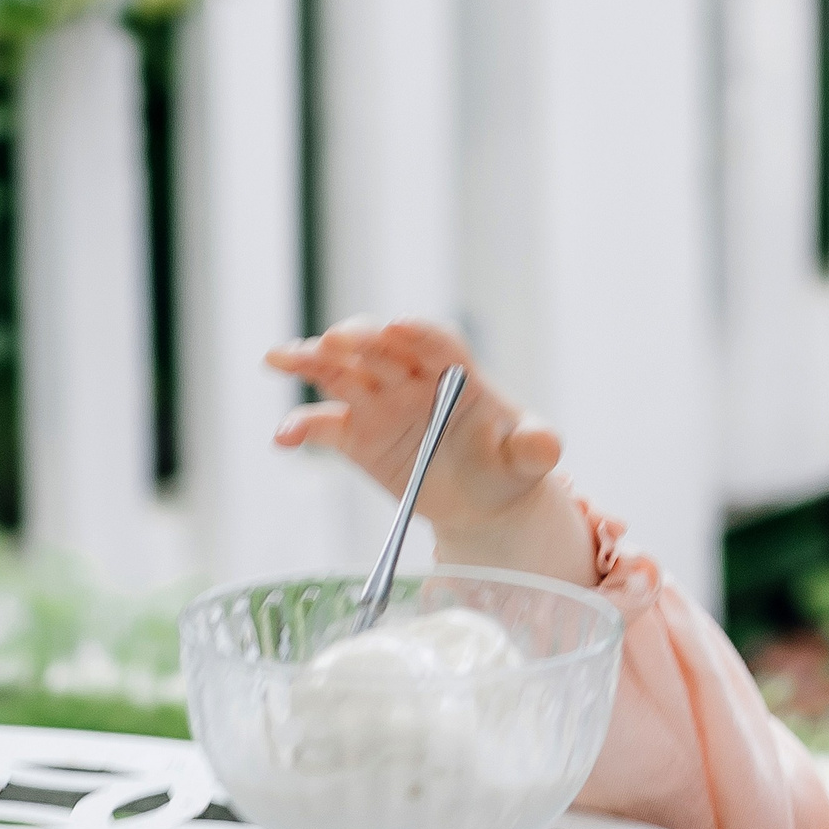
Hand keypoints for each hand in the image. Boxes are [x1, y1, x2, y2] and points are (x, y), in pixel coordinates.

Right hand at [266, 319, 591, 581]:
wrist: (483, 500)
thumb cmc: (506, 465)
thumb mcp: (528, 459)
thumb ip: (536, 447)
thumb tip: (548, 445)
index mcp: (456, 374)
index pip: (437, 344)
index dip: (419, 335)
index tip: (400, 328)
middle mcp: (411, 379)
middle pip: (380, 349)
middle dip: (358, 340)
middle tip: (337, 340)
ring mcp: (379, 403)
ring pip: (341, 372)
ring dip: (311, 361)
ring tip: (280, 359)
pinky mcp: (356, 434)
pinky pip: (323, 426)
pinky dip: (300, 428)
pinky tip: (283, 438)